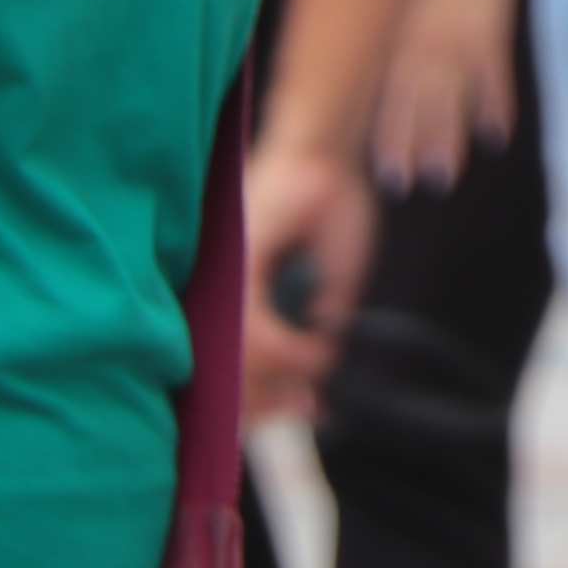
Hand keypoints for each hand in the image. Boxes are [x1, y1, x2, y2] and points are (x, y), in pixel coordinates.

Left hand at [242, 134, 376, 424]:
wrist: (328, 153)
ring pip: (238, 361)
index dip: (263, 399)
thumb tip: (324, 365)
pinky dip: (285, 351)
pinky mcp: (241, 269)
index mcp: (243, 294)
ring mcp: (231, 282)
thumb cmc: (332, 199)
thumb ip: (327, 318)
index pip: (236, 363)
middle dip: (267, 407)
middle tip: (307, 414)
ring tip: (311, 394)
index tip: (304, 412)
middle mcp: (229, 292)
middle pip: (228, 373)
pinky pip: (251, 331)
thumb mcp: (339, 274)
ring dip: (278, 386)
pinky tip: (315, 353)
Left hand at [370, 0, 518, 197]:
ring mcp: (457, 44)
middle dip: (411, 148)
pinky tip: (496, 133)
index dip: (385, 136)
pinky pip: (492, 79)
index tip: (384, 171)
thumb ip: (385, 38)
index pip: (386, 98)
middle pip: (415, 108)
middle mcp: (421, 47)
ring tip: (445, 175)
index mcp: (396, 41)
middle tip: (410, 183)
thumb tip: (365, 72)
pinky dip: (496, 107)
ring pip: (449, 102)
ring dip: (447, 140)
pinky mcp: (490, 36)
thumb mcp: (396, 0)